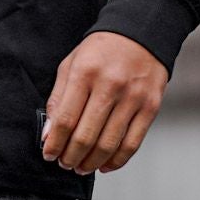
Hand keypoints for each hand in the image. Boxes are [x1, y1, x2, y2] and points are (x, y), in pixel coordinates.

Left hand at [41, 31, 167, 174]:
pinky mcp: (150, 107)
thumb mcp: (71, 64)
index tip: (48, 154)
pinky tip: (104, 165)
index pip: (66, 119)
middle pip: (86, 136)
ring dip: (91, 162)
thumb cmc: (101, 50)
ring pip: (108, 144)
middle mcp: (109, 86)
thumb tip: (49, 133)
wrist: (140, 33)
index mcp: (85, 73)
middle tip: (65, 164)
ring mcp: (132, 98)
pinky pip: (132, 144)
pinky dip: (116, 160)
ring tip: (81, 166)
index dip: (55, 143)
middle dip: (71, 157)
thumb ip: (58, 98)